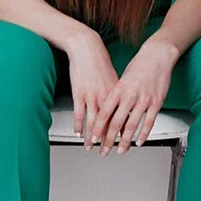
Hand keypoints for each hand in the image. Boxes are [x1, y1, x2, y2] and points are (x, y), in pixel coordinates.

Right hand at [64, 29, 119, 149]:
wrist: (87, 48)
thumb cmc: (99, 61)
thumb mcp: (113, 78)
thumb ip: (117, 93)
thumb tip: (122, 104)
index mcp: (117, 94)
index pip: (122, 118)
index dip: (122, 133)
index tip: (122, 144)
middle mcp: (106, 97)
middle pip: (109, 124)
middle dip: (107, 140)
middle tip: (107, 152)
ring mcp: (92, 96)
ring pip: (94, 121)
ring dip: (92, 137)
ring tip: (90, 147)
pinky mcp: (79, 93)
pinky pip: (79, 113)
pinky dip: (79, 124)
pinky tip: (78, 133)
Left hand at [92, 39, 174, 153]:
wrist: (156, 56)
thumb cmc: (137, 67)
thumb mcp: (120, 80)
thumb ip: (114, 96)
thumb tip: (106, 110)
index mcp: (116, 91)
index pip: (103, 114)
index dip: (96, 128)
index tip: (92, 138)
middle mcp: (128, 97)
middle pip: (115, 123)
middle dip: (108, 140)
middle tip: (104, 151)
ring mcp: (143, 100)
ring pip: (131, 125)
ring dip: (125, 141)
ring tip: (121, 150)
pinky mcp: (156, 103)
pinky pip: (149, 122)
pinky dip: (143, 134)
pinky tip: (139, 142)